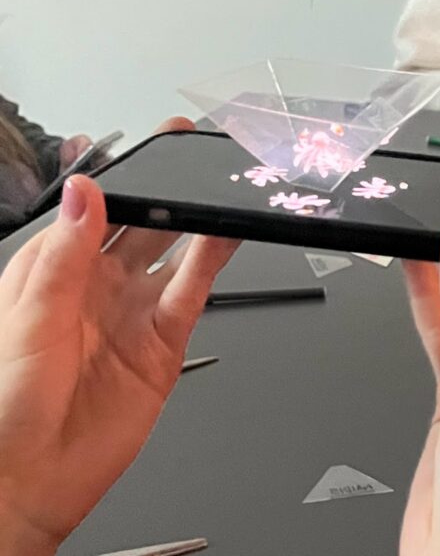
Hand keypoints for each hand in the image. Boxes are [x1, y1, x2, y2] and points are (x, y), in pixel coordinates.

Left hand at [0, 117, 240, 555]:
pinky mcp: (164, 341)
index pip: (96, 206)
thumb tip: (83, 191)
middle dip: (171, 189)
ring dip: (199, 220)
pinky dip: (215, 259)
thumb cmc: (6, 408)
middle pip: (144, 222)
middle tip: (199, 160)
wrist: (30, 482)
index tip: (154, 147)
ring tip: (224, 191)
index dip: (127, 177)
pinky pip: (194, 289)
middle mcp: (96, 284)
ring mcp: (132, 310)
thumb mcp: (29, 319)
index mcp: (52, 268)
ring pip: (175, 250)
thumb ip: (63, 254)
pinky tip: (228, 235)